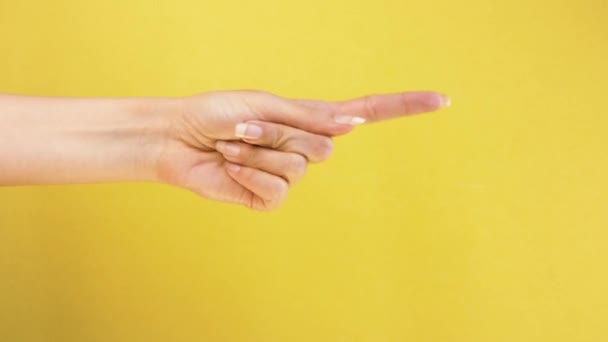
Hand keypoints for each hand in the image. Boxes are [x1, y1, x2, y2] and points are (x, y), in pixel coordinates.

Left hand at [156, 90, 449, 210]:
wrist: (178, 137)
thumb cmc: (216, 113)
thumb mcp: (263, 105)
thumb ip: (307, 119)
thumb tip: (352, 126)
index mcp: (310, 119)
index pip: (367, 112)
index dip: (403, 106)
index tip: (443, 100)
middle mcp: (305, 148)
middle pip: (324, 147)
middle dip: (280, 135)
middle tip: (244, 128)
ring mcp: (289, 175)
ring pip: (297, 168)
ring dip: (258, 153)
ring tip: (232, 146)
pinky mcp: (268, 198)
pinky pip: (277, 191)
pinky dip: (250, 175)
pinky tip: (231, 168)